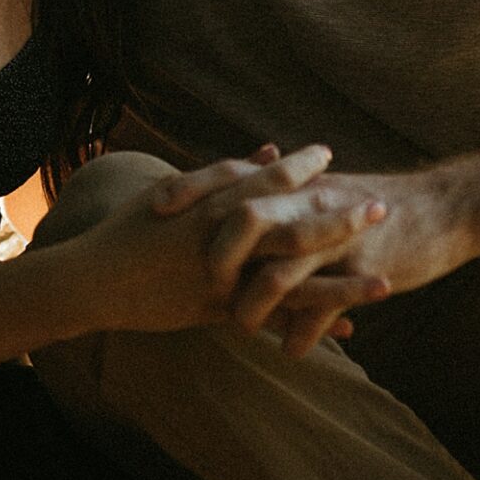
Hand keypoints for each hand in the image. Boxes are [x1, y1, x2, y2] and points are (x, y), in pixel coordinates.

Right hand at [76, 144, 390, 341]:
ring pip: (291, 281)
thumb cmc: (132, 231)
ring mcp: (223, 279)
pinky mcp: (218, 311)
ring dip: (340, 281)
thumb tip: (270, 150)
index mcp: (212, 205)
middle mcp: (223, 240)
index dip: (301, 167)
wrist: (93, 280)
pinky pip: (273, 319)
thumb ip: (227, 172)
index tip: (331, 154)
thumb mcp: (177, 193)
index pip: (265, 179)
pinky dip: (309, 323)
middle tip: (383, 208)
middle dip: (339, 220)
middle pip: (292, 228)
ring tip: (386, 282)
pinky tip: (347, 330)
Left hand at [159, 160, 477, 353]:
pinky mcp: (361, 270)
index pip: (234, 180)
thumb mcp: (334, 188)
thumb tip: (257, 179)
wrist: (449, 209)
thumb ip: (292, 189)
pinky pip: (323, 308)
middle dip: (212, 256)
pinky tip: (291, 351)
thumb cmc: (387, 202)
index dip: (194, 191)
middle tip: (193, 284)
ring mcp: (334, 240)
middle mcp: (309, 207)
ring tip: (242, 329)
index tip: (155, 206)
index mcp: (297, 185)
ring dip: (254, 308)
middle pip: (243, 223)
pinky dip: (303, 335)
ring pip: (278, 275)